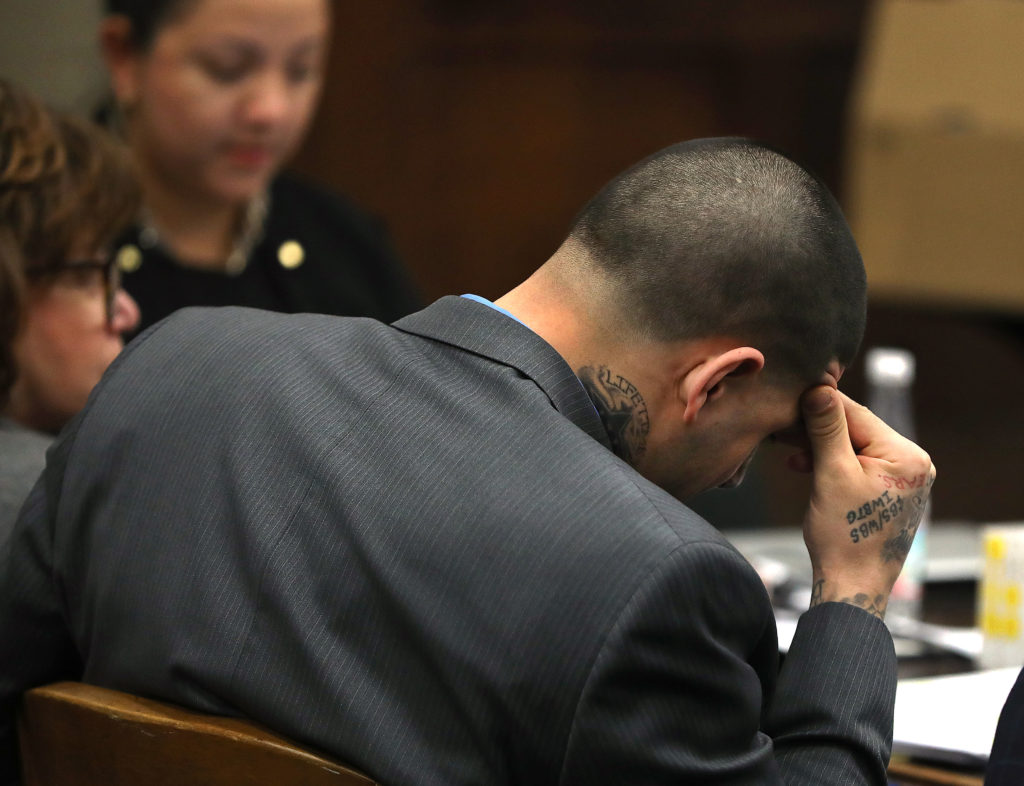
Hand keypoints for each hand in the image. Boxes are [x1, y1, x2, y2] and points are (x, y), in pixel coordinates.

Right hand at [799, 386, 935, 618]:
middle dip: (817, 429)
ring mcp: (904, 480)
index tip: (789, 397)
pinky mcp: (889, 492)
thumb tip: (819, 389)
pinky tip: (805, 467)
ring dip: (820, 447)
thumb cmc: (844, 536)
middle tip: (782, 428)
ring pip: (854, 447)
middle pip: (856, 430)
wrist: (853, 585)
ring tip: (789, 452)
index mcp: (907, 456)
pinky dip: (831, 464)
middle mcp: (914, 464)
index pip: (857, 414)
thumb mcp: (831, 474)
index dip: (819, 404)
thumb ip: (827, 428)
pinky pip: (857, 465)